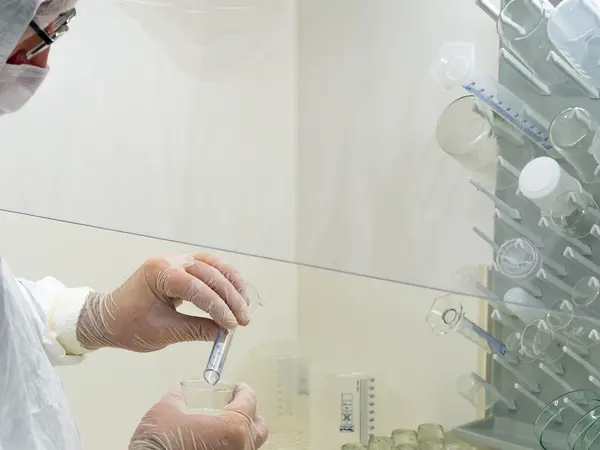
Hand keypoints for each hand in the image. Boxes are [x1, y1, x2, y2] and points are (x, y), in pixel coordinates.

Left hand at [76, 253, 250, 351]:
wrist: (108, 318)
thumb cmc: (129, 326)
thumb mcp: (163, 332)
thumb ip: (196, 330)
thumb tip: (224, 333)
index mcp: (159, 273)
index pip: (197, 288)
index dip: (218, 308)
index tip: (232, 326)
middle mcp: (170, 260)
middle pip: (210, 273)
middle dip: (230, 298)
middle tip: (244, 320)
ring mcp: (177, 260)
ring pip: (214, 265)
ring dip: (233, 285)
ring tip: (245, 306)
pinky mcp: (183, 265)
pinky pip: (210, 266)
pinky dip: (225, 279)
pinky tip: (236, 293)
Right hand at [129, 383, 267, 449]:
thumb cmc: (160, 442)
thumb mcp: (166, 410)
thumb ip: (178, 397)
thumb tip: (179, 393)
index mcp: (233, 427)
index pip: (249, 402)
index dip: (244, 391)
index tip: (238, 388)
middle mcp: (241, 447)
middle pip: (258, 428)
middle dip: (250, 415)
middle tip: (236, 407)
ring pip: (248, 446)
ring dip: (241, 434)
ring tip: (223, 427)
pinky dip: (230, 447)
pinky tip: (214, 444)